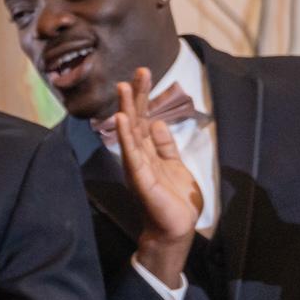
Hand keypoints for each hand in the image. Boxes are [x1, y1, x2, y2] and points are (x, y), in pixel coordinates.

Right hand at [114, 67, 201, 286]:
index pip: (145, 118)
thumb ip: (165, 145)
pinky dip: (125, 135)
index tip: (144, 74)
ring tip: (123, 87)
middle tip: (138, 71)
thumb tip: (157, 123)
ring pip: (131, 132)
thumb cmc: (175, 200)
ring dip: (127, 108)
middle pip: (137, 119)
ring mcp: (137, 165)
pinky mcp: (140, 177)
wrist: (176, 229)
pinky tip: (123, 119)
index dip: (145, 97)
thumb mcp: (174, 165)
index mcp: (149, 151)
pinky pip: (131, 153)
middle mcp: (139, 155)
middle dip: (137, 95)